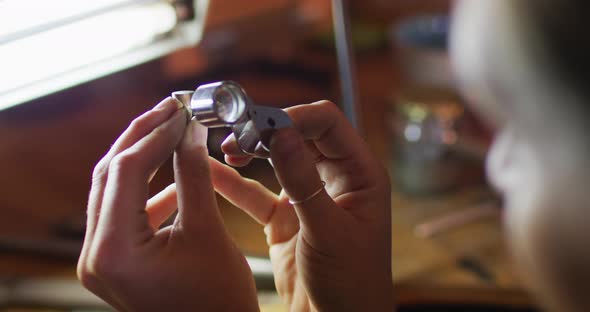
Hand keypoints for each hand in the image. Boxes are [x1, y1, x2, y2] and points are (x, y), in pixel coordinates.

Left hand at [77, 98, 258, 310]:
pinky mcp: (113, 261)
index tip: (181, 110)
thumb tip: (191, 130)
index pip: (126, 170)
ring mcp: (100, 260)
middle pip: (109, 175)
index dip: (155, 133)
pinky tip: (175, 178)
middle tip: (170, 109)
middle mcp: (95, 255)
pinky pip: (123, 212)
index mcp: (114, 251)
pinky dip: (147, 190)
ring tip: (173, 133)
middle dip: (141, 137)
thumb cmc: (219, 300)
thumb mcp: (208, 231)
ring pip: (113, 190)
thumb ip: (194, 175)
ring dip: (142, 159)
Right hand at [215, 101, 393, 310]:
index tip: (259, 122)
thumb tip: (280, 132)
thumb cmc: (350, 284)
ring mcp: (309, 196)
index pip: (327, 124)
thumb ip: (302, 181)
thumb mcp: (326, 231)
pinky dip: (236, 184)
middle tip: (235, 132)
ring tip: (226, 148)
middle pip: (299, 135)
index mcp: (360, 174)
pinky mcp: (286, 217)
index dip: (293, 117)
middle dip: (266, 129)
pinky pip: (257, 192)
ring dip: (251, 150)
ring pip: (276, 159)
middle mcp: (336, 179)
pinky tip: (214, 174)